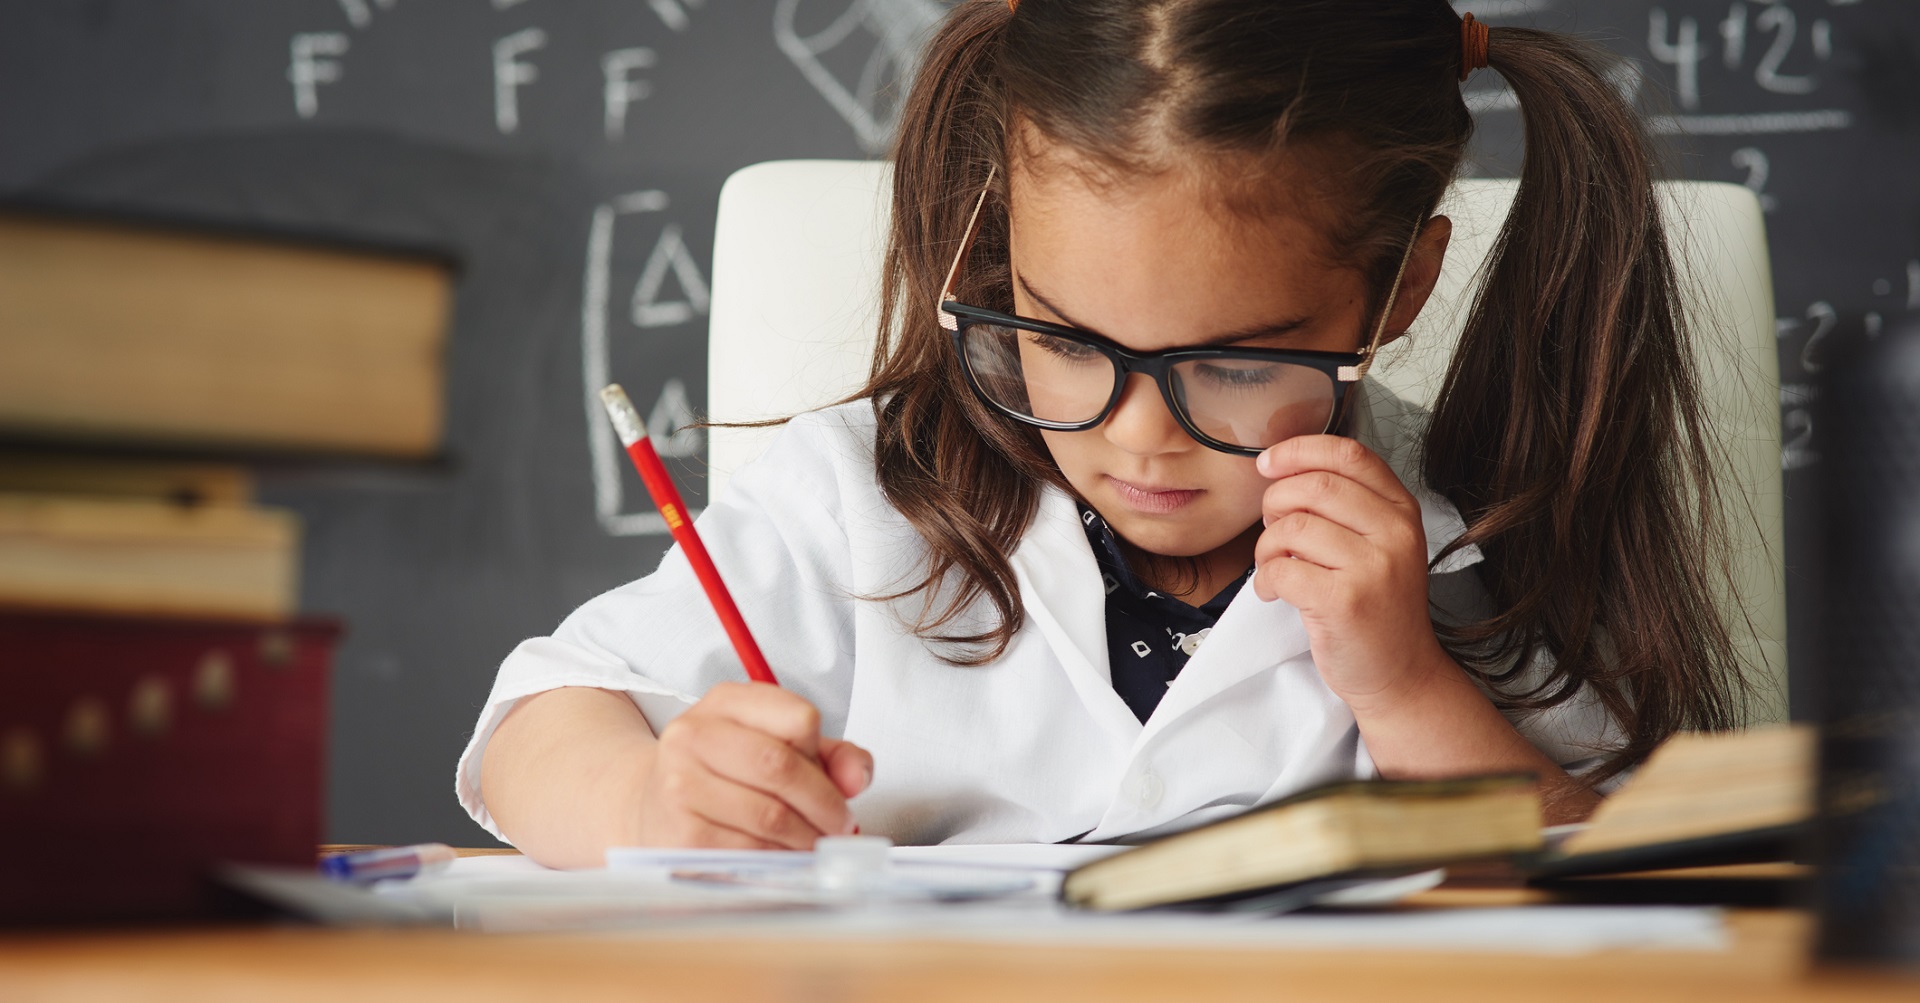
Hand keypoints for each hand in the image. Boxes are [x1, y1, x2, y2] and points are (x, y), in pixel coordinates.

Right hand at [634, 682, 872, 848]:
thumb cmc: (727, 776)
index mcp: (725, 702)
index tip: (836, 781)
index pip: (798, 717)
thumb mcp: (778, 747)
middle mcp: (694, 734)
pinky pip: (751, 850)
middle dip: (825, 804)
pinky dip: (780, 858)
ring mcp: (681, 784)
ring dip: (807, 837)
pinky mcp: (681, 832)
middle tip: (839, 823)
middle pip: (782, 766)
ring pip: (770, 815)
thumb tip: (856, 777)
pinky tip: (783, 854)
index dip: (824, 755)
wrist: (653, 808)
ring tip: (814, 841)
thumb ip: (832, 755)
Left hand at [1252, 435, 1448, 712]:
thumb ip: (1345, 505)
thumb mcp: (1379, 545)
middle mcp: (1394, 533)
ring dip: (1266, 547)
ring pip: (1292, 528)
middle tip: (1271, 529)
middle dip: (1275, 503)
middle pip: (1313, 486)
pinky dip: (1264, 579)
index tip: (1268, 463)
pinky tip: (1273, 591)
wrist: (1399, 673)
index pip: (1349, 454)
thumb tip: (1281, 471)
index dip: (1299, 450)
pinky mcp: (1344, 601)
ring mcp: (1373, 567)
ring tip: (1273, 565)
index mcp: (1401, 510)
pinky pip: (1281, 569)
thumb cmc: (1378, 607)